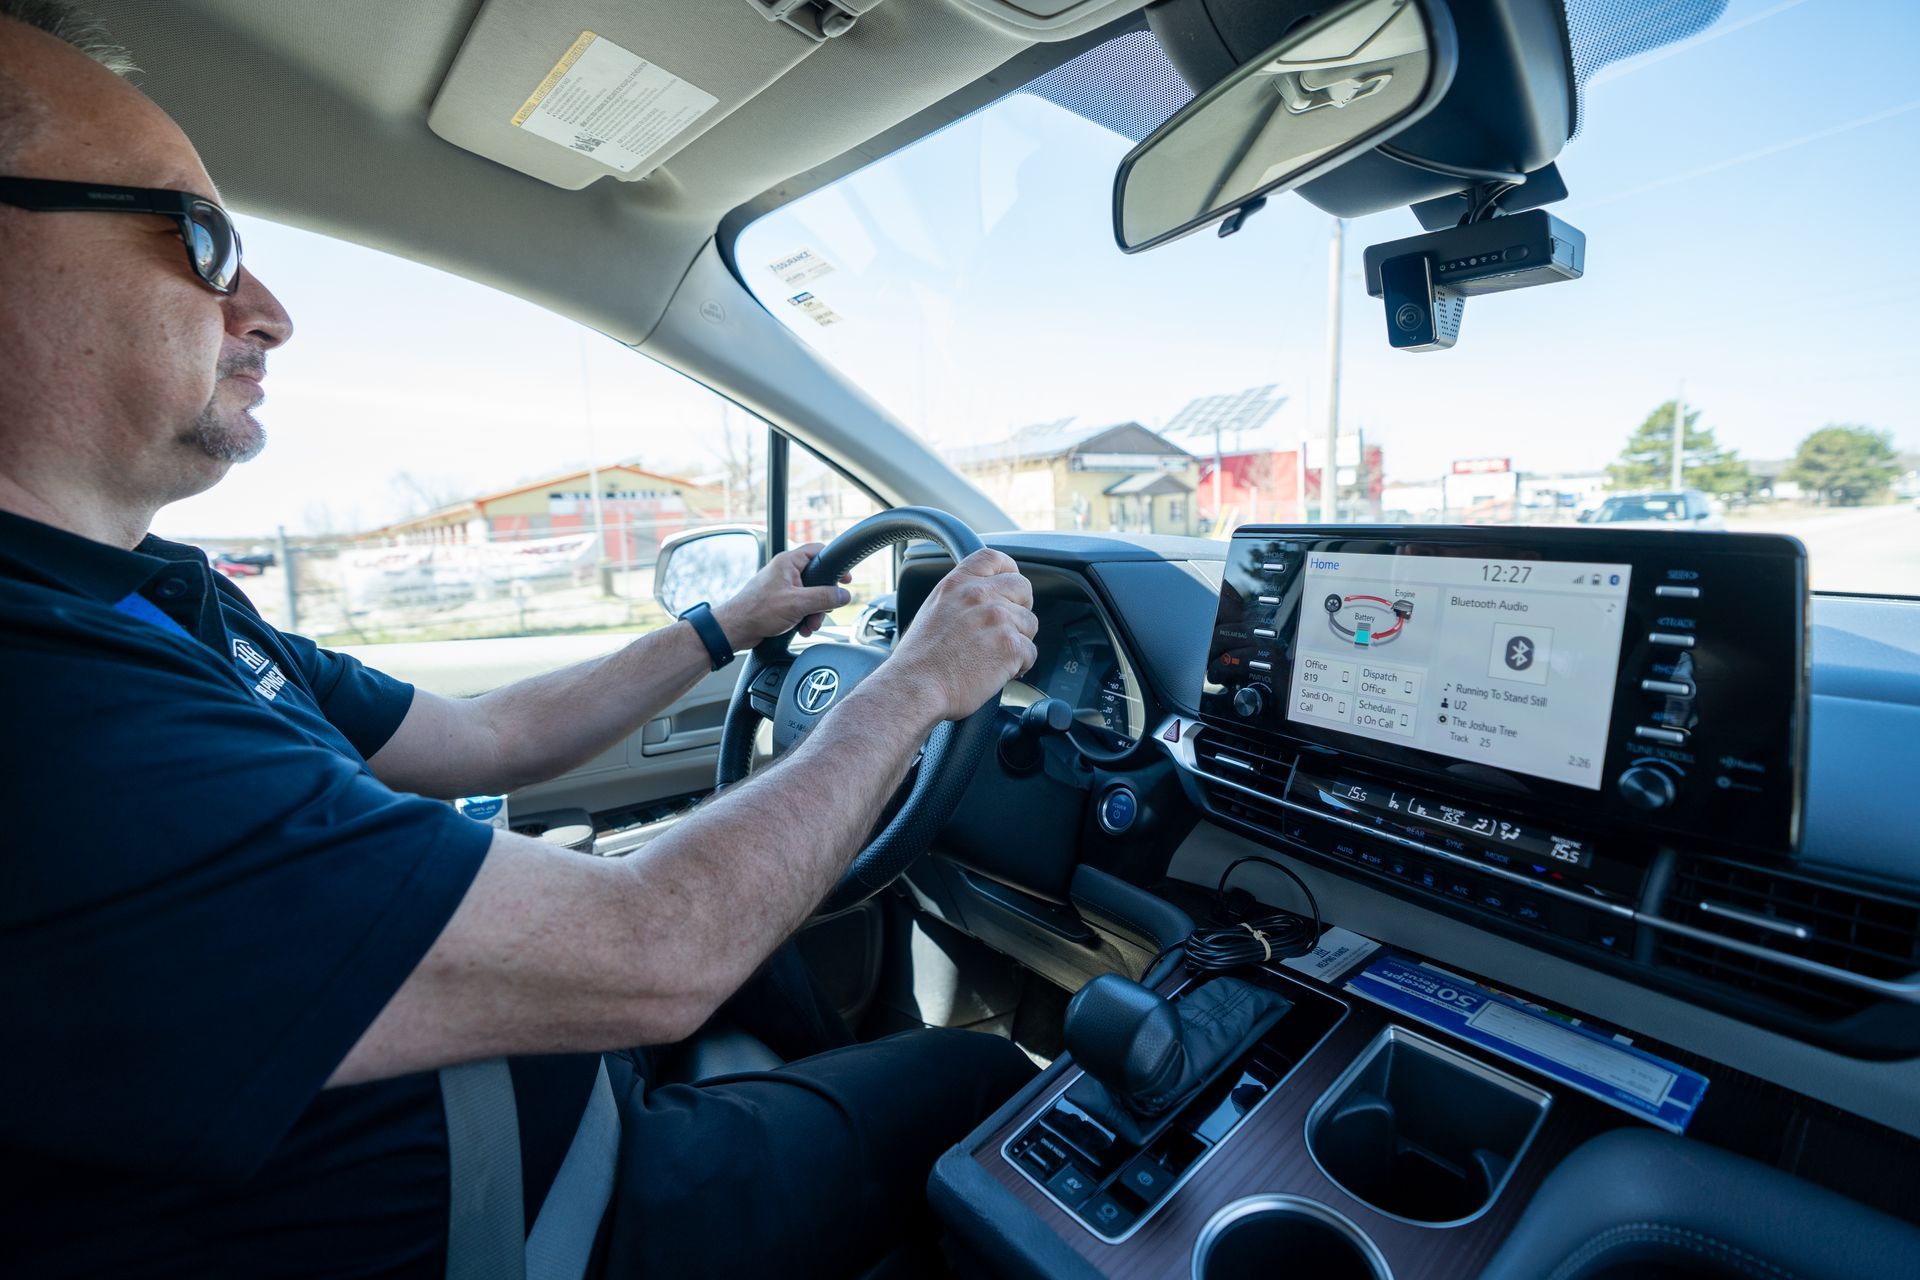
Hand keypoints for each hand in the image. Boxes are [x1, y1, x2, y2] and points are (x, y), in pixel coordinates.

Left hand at [711, 543, 852, 647]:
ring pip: (809, 596)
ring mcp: (782, 587)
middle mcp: (785, 572)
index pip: (818, 552)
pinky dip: (803, 618)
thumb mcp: (798, 603)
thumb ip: (824, 597)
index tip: (846, 578)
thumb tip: (844, 595)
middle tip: (823, 612)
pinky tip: (801, 628)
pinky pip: (799, 606)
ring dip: (813, 613)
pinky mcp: (779, 602)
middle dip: (823, 600)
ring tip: (809, 625)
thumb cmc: (757, 611)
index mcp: (788, 562)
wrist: (736, 629)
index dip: (834, 564)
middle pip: (817, 580)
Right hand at [878, 549, 1036, 723]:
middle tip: (1004, 629)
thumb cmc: (919, 658)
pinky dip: (1019, 666)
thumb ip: (960, 596)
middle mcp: (980, 595)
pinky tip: (998, 671)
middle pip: (1023, 588)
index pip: (996, 559)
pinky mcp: (1010, 646)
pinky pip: (1031, 652)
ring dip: (1018, 641)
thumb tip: (983, 599)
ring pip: (1030, 623)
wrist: (915, 686)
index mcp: (959, 583)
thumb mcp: (933, 609)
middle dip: (1019, 609)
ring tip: (994, 655)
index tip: (1010, 586)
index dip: (1009, 571)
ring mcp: (998, 619)